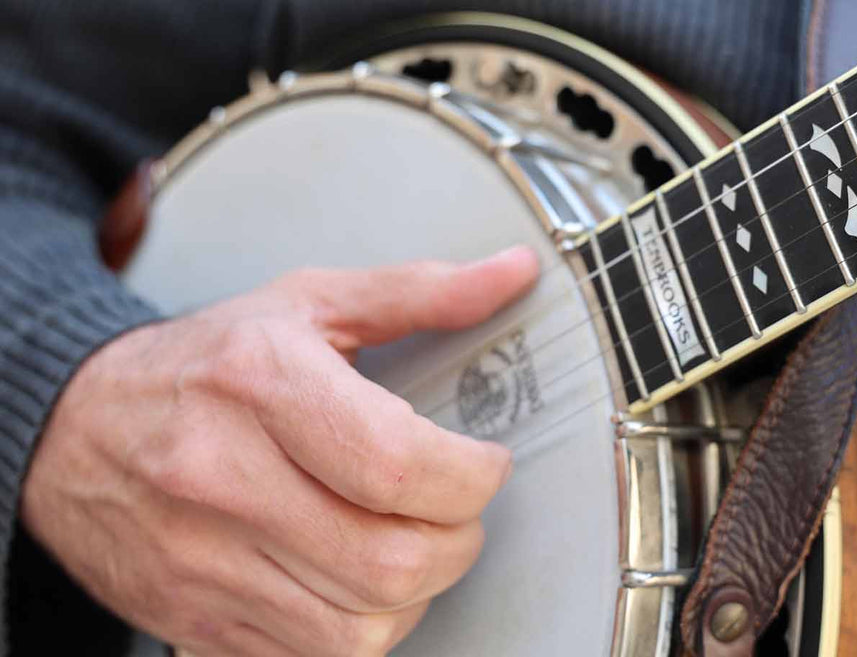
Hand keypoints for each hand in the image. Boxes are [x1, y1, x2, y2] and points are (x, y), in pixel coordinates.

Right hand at [21, 246, 539, 656]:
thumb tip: (513, 273)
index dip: (473, 477)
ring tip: (414, 540)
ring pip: (361, 626)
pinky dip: (364, 628)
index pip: (400, 465)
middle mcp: (223, 477)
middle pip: (392, 561)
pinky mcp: (197, 619)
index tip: (486, 463)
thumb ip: (419, 292)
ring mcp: (205, 559)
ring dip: (419, 591)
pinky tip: (361, 580)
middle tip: (458, 507)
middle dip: (459, 541)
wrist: (72, 430)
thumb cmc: (201, 363)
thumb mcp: (307, 303)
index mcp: (260, 383)